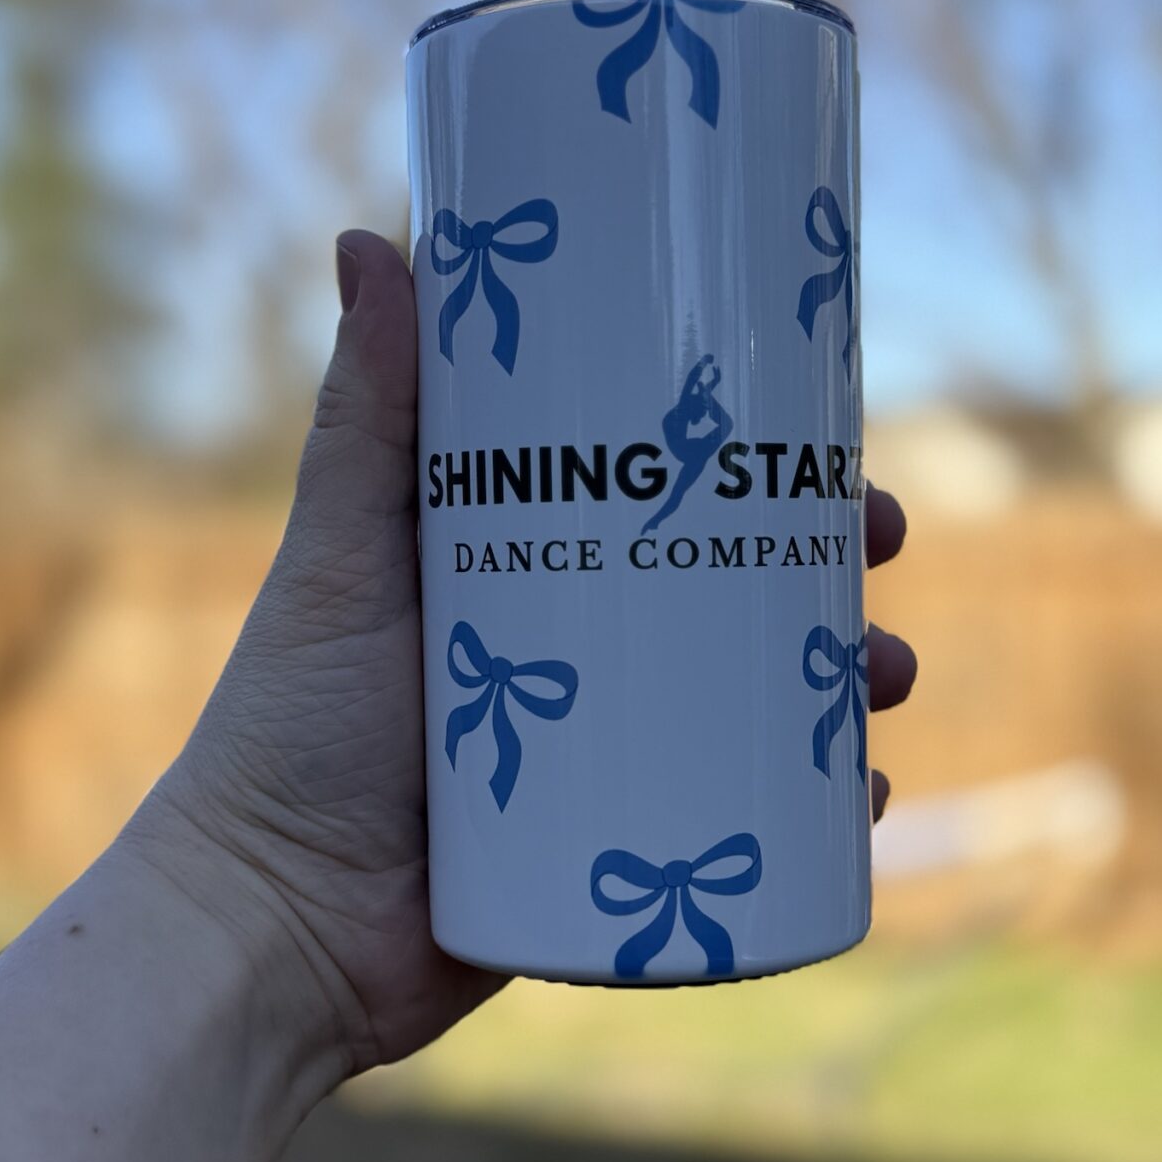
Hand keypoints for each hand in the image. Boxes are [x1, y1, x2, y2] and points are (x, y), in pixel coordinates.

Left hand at [129, 231, 916, 1099]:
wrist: (276, 930)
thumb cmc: (290, 730)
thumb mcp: (344, 557)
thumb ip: (366, 413)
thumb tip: (366, 230)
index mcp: (530, 570)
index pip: (669, 494)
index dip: (763, 467)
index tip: (834, 435)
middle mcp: (580, 655)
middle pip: (739, 594)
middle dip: (830, 574)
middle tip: (876, 556)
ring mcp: (608, 760)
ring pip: (763, 708)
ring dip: (846, 684)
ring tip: (884, 681)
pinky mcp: (620, 858)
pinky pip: (744, 828)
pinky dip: (820, 813)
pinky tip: (869, 797)